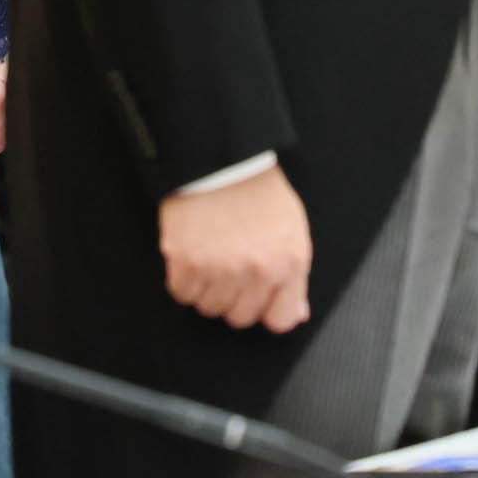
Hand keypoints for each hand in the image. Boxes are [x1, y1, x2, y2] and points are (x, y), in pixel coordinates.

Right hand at [157, 162, 312, 332]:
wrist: (218, 158)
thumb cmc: (256, 189)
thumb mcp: (291, 229)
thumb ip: (295, 276)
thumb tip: (295, 313)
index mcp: (288, 263)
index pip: (279, 320)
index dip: (264, 308)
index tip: (255, 296)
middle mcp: (257, 271)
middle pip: (239, 317)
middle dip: (233, 297)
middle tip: (227, 268)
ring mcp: (220, 268)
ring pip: (209, 307)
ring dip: (206, 288)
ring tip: (208, 257)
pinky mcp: (186, 260)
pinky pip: (181, 292)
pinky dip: (182, 279)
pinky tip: (190, 256)